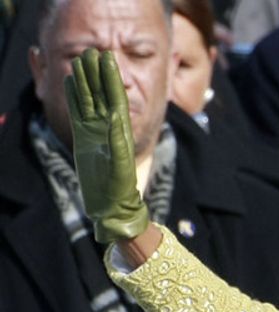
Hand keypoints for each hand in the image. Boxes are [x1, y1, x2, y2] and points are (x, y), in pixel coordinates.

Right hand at [65, 48, 148, 244]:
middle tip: (92, 51)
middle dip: (98, 74)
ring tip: (81, 60)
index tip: (108, 58)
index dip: (112, 79)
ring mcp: (94, 131)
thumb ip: (118, 146)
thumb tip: (118, 123)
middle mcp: (108, 128)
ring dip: (86, 80)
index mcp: (120, 132)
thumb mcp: (120, 168)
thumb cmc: (119, 191)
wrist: (110, 206)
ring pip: (89, 100)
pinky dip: (74, 97)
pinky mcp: (83, 137)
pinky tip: (72, 81)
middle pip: (102, 95)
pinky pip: (78, 112)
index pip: (116, 99)